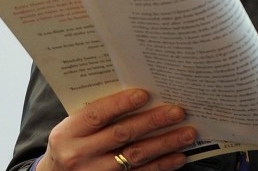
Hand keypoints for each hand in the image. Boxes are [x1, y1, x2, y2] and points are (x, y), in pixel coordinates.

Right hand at [37, 88, 196, 170]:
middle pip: (122, 134)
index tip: (145, 94)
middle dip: (153, 121)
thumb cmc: (71, 144)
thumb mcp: (73, 128)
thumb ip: (97, 114)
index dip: (121, 103)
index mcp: (69, 133)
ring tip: (187, 133)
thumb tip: (139, 93)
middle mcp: (81, 154)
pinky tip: (178, 156)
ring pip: (136, 156)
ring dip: (165, 144)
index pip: (97, 114)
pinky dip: (162, 165)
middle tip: (177, 111)